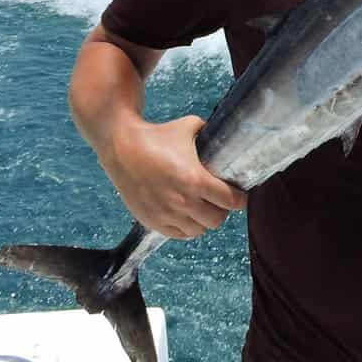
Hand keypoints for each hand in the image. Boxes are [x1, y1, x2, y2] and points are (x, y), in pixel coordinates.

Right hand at [100, 113, 246, 239]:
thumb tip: (225, 133)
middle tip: (220, 200)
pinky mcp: (151, 220)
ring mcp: (165, 214)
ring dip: (203, 220)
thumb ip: (210, 133)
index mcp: (195, 180)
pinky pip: (178, 234)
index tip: (240, 195)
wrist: (121, 145)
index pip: (230, 201)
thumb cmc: (157, 135)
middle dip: (222, 210)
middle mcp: (182, 202)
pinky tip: (186, 215)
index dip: (240, 199)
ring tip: (203, 208)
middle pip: (217, 220)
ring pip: (198, 231)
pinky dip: (186, 227)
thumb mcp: (189, 127)